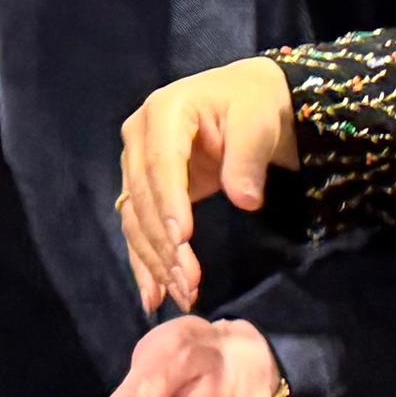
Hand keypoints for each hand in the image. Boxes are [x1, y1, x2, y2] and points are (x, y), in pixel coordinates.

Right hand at [118, 58, 296, 314]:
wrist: (251, 100)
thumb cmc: (254, 104)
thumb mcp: (258, 119)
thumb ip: (247, 156)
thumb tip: (244, 200)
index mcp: (164, 111)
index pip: (161, 162)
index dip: (170, 202)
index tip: (183, 239)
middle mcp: (139, 138)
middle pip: (144, 196)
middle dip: (165, 243)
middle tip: (190, 281)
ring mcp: (137, 165)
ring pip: (137, 219)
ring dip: (156, 260)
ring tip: (183, 293)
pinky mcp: (144, 191)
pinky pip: (138, 229)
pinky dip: (145, 263)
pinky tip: (153, 296)